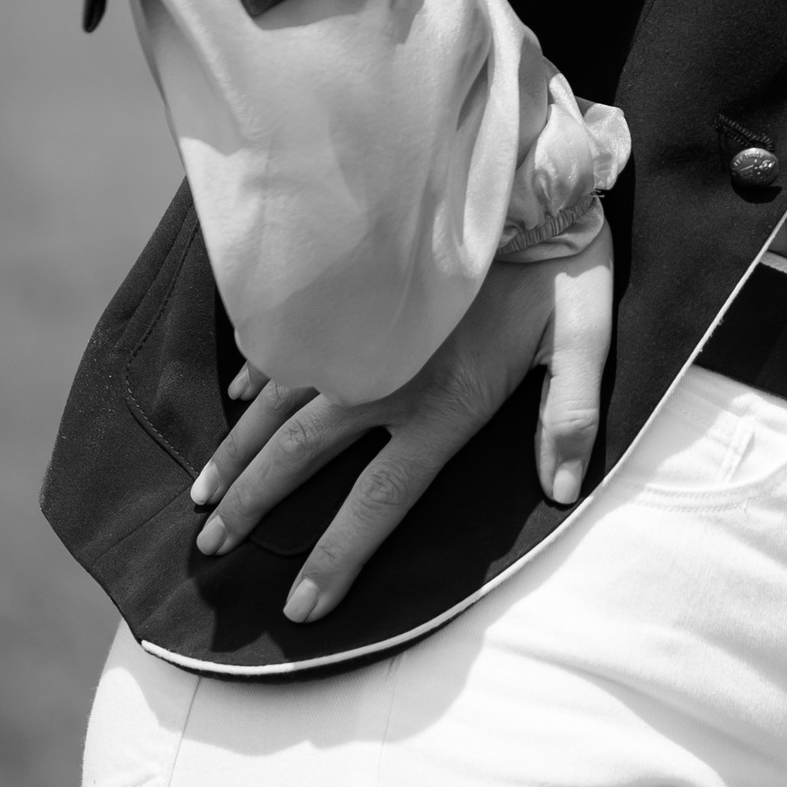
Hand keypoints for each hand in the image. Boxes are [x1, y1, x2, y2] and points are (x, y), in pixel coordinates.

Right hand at [188, 223, 612, 624]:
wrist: (532, 177)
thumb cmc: (562, 265)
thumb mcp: (584, 338)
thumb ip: (569, 415)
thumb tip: (563, 491)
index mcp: (442, 402)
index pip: (379, 499)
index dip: (338, 556)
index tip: (298, 608)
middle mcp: (388, 374)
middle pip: (302, 454)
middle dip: (252, 506)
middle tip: (206, 551)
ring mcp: (364, 330)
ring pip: (280, 402)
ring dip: (239, 450)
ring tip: (201, 496)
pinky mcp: (360, 290)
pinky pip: (293, 340)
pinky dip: (260, 371)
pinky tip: (235, 395)